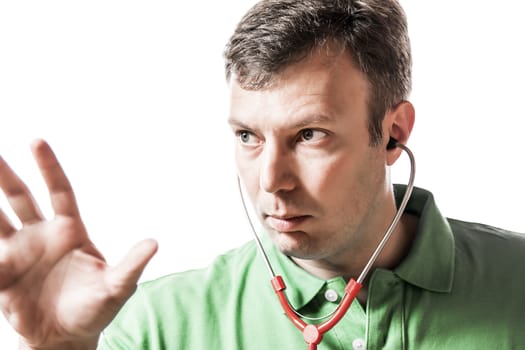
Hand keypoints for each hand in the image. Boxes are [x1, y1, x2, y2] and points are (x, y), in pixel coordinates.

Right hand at [0, 139, 157, 348]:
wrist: (66, 338)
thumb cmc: (94, 309)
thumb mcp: (116, 288)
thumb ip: (131, 265)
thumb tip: (154, 243)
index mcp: (70, 231)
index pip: (59, 191)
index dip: (49, 167)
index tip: (36, 142)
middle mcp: (42, 235)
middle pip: (21, 198)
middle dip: (5, 176)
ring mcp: (19, 253)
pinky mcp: (2, 274)